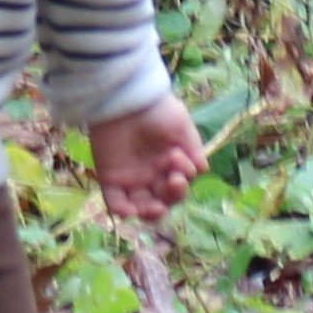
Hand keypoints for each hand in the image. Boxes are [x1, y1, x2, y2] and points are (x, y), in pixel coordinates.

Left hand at [85, 92, 205, 222]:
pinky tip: (131, 210)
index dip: (182, 182)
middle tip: (173, 181)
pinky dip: (122, 211)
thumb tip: (202, 170)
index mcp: (169, 164)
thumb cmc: (156, 109)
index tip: (177, 158)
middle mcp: (151, 174)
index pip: (179, 186)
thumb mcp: (181, 127)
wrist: (126, 98)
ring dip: (150, 213)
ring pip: (141, 207)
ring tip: (155, 208)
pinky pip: (115, 202)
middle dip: (172, 197)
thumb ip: (193, 148)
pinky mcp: (110, 178)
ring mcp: (130, 178)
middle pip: (164, 200)